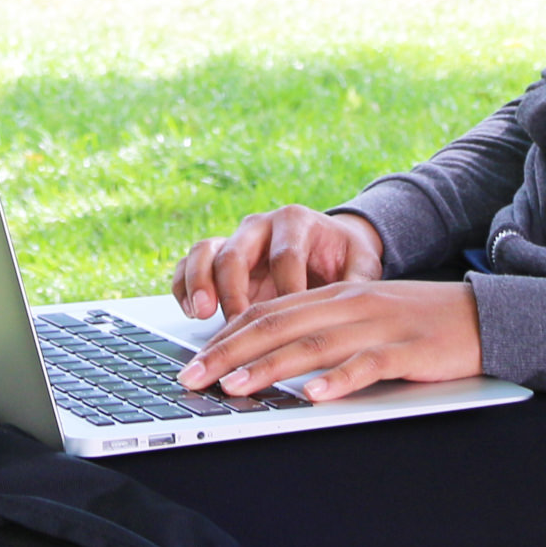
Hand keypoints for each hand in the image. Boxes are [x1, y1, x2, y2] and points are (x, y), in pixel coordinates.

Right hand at [172, 205, 386, 321]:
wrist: (332, 243)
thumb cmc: (346, 257)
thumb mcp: (361, 264)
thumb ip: (358, 283)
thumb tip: (358, 312)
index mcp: (296, 222)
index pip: (285, 256)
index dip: (283, 290)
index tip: (288, 324)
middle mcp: (260, 226)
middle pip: (237, 251)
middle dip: (233, 289)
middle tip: (234, 321)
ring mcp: (235, 239)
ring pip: (205, 251)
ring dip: (199, 282)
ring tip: (201, 313)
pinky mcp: (218, 256)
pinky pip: (189, 263)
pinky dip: (184, 285)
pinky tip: (190, 312)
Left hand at [179, 280, 482, 404]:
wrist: (481, 316)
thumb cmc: (416, 324)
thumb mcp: (362, 318)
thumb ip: (320, 332)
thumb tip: (266, 361)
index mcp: (333, 296)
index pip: (267, 313)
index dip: (225, 338)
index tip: (191, 365)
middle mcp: (348, 304)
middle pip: (278, 326)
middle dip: (229, 354)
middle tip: (192, 379)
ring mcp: (378, 325)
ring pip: (314, 344)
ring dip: (270, 367)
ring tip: (236, 387)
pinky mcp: (407, 349)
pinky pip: (368, 364)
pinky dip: (339, 380)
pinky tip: (315, 395)